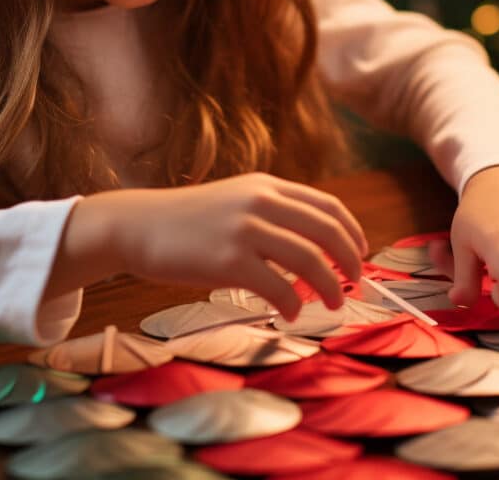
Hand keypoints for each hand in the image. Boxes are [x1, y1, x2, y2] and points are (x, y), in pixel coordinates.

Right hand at [80, 173, 367, 320]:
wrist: (137, 226)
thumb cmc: (186, 222)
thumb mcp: (235, 200)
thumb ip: (271, 213)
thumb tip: (312, 247)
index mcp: (267, 185)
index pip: (328, 205)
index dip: (352, 232)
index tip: (360, 253)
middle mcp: (261, 201)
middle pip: (328, 231)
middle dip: (349, 261)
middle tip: (354, 283)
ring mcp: (245, 230)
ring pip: (310, 260)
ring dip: (330, 286)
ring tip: (334, 304)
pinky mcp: (229, 260)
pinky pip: (278, 287)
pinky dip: (294, 304)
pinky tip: (292, 313)